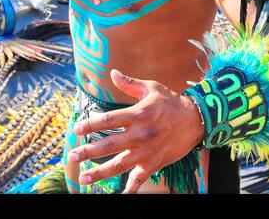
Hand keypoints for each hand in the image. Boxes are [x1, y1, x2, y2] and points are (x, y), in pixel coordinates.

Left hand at [67, 69, 204, 192]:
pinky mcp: (154, 163)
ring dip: (100, 173)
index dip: (91, 124)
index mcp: (138, 114)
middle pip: (109, 145)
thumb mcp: (151, 88)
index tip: (77, 129)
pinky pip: (139, 179)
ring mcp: (147, 151)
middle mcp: (140, 134)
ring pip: (119, 165)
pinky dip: (130, 189)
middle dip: (89, 151)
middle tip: (73, 156)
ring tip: (83, 178)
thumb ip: (130, 84)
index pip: (109, 120)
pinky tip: (119, 195)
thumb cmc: (170, 102)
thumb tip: (113, 73)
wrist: (195, 120)